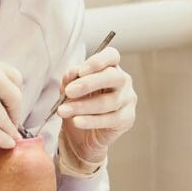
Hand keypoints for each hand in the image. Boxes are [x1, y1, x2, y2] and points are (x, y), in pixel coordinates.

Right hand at [0, 50, 23, 148]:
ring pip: (5, 116)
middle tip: (11, 124)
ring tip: (8, 138)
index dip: (15, 94)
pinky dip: (2, 139)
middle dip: (15, 113)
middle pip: (15, 96)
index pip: (13, 76)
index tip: (11, 106)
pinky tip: (5, 144)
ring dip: (8, 130)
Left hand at [57, 46, 136, 165]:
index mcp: (109, 67)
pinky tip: (76, 121)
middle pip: (112, 77)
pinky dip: (91, 121)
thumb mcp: (69, 90)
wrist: (80, 134)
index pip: (111, 56)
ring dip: (83, 106)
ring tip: (63, 111)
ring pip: (108, 101)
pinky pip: (109, 119)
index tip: (80, 71)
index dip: (97, 61)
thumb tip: (72, 73)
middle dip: (88, 84)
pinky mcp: (127, 119)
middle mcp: (122, 80)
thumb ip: (70, 80)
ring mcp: (127, 99)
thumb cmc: (78, 105)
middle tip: (69, 92)